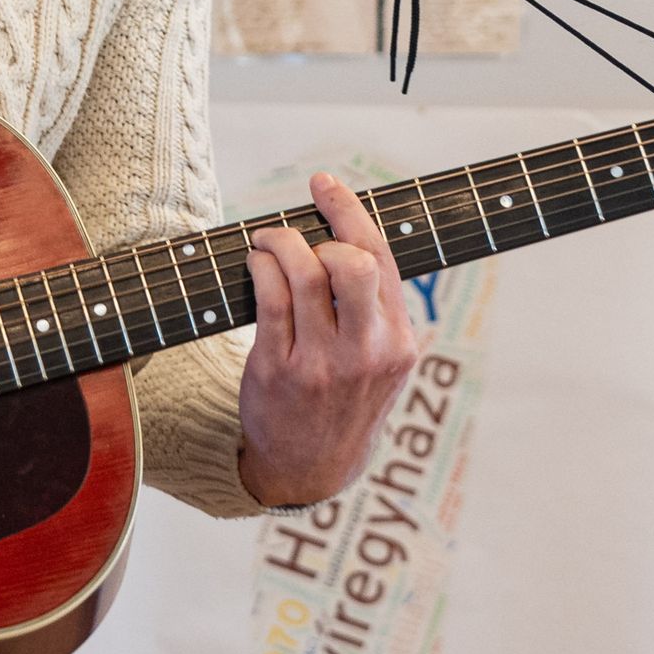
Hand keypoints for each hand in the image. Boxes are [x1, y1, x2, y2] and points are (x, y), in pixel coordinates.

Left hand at [237, 172, 418, 506]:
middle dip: (322, 230)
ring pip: (305, 275)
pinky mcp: (279, 371)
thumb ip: (374, 309)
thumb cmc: (344, 401)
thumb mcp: (381, 362)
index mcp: (398, 341)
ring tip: (267, 242)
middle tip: (299, 231)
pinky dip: (260, 268)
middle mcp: (366, 352)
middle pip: (354, 265)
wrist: (311, 469)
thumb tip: (341, 233)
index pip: (381, 259)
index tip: (324, 185)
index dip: (350, 212)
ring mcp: (323, 364)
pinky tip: (255, 263)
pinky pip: (270, 300)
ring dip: (280, 243)